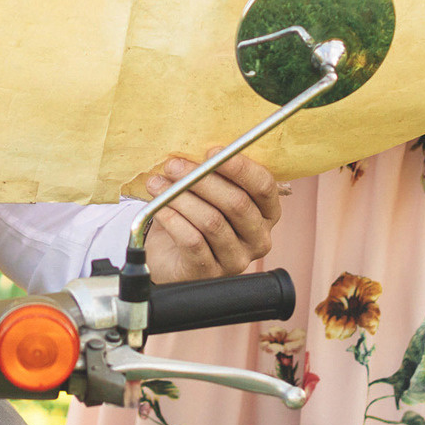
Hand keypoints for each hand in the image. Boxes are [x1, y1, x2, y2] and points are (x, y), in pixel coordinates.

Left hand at [131, 153, 283, 284]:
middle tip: (173, 166)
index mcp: (266, 213)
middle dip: (201, 179)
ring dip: (180, 198)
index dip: (240, 167)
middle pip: (237, 203)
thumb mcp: (207, 194)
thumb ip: (211, 175)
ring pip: (212, 221)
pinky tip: (159, 209)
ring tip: (157, 185)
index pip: (264, 186)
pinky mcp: (211, 273)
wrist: (170, 258)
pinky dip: (173, 220)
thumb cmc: (193, 219)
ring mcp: (237, 259)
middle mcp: (258, 238)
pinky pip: (193, 241)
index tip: (212, 151)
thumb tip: (197, 154)